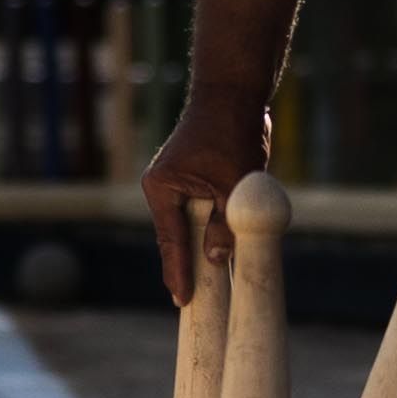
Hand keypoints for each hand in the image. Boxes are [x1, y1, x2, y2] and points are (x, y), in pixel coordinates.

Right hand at [140, 86, 268, 304]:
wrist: (234, 95)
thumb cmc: (231, 132)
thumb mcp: (235, 182)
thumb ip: (226, 222)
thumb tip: (216, 258)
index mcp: (161, 188)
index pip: (171, 240)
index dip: (179, 272)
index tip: (182, 301)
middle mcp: (163, 189)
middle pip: (177, 237)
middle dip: (187, 266)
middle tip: (190, 302)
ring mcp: (177, 185)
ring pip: (190, 228)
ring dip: (202, 247)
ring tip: (205, 284)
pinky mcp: (194, 182)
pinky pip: (200, 215)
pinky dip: (211, 230)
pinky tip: (218, 251)